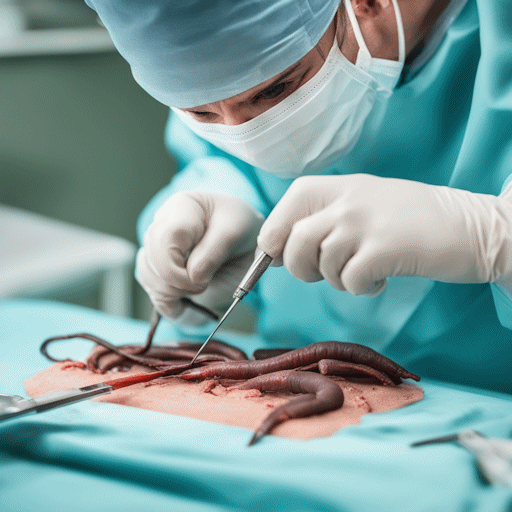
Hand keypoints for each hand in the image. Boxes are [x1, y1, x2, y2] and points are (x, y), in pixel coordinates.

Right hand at [136, 191, 263, 323]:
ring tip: (199, 287)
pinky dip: (168, 300)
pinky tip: (186, 298)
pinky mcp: (157, 268)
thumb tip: (192, 276)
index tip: (202, 281)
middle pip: (152, 260)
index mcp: (181, 208)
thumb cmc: (239, 228)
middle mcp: (161, 225)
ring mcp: (156, 246)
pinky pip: (150, 287)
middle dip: (178, 282)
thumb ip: (214, 253)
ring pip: (147, 275)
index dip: (178, 268)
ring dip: (172, 292)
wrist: (244, 239)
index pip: (165, 239)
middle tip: (203, 285)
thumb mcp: (236, 232)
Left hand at [257, 174, 511, 295]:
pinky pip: (349, 281)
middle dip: (301, 269)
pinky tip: (380, 279)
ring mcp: (365, 223)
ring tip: (362, 272)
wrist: (470, 225)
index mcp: (337, 187)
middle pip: (293, 243)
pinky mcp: (384, 249)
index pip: (284, 210)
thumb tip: (277, 250)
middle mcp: (346, 201)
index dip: (275, 239)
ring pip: (321, 265)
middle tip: (323, 273)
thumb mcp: (362, 203)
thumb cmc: (410, 219)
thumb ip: (323, 218)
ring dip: (337, 280)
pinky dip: (361, 289)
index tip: (280, 258)